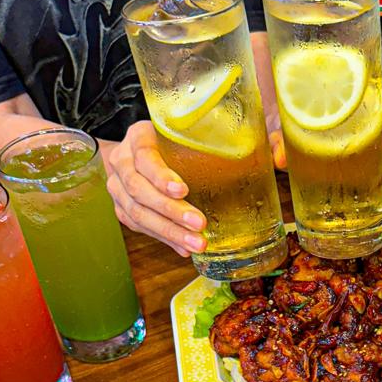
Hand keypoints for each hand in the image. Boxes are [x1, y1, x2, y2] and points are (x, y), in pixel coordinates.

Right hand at [105, 122, 206, 256]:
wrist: (140, 151)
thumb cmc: (174, 142)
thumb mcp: (188, 133)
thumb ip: (214, 142)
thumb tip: (264, 160)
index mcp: (138, 137)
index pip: (145, 157)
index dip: (161, 176)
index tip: (183, 190)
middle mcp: (122, 161)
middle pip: (139, 190)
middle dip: (171, 211)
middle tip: (199, 224)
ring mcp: (117, 186)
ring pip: (137, 213)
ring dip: (169, 231)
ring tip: (195, 243)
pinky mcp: (121, 208)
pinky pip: (140, 226)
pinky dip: (164, 239)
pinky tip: (184, 247)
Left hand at [269, 99, 381, 203]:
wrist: (284, 117)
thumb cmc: (290, 113)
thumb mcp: (284, 121)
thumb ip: (281, 137)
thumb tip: (280, 159)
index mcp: (352, 103)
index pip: (381, 108)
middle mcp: (362, 119)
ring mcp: (365, 138)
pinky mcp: (362, 156)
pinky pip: (380, 166)